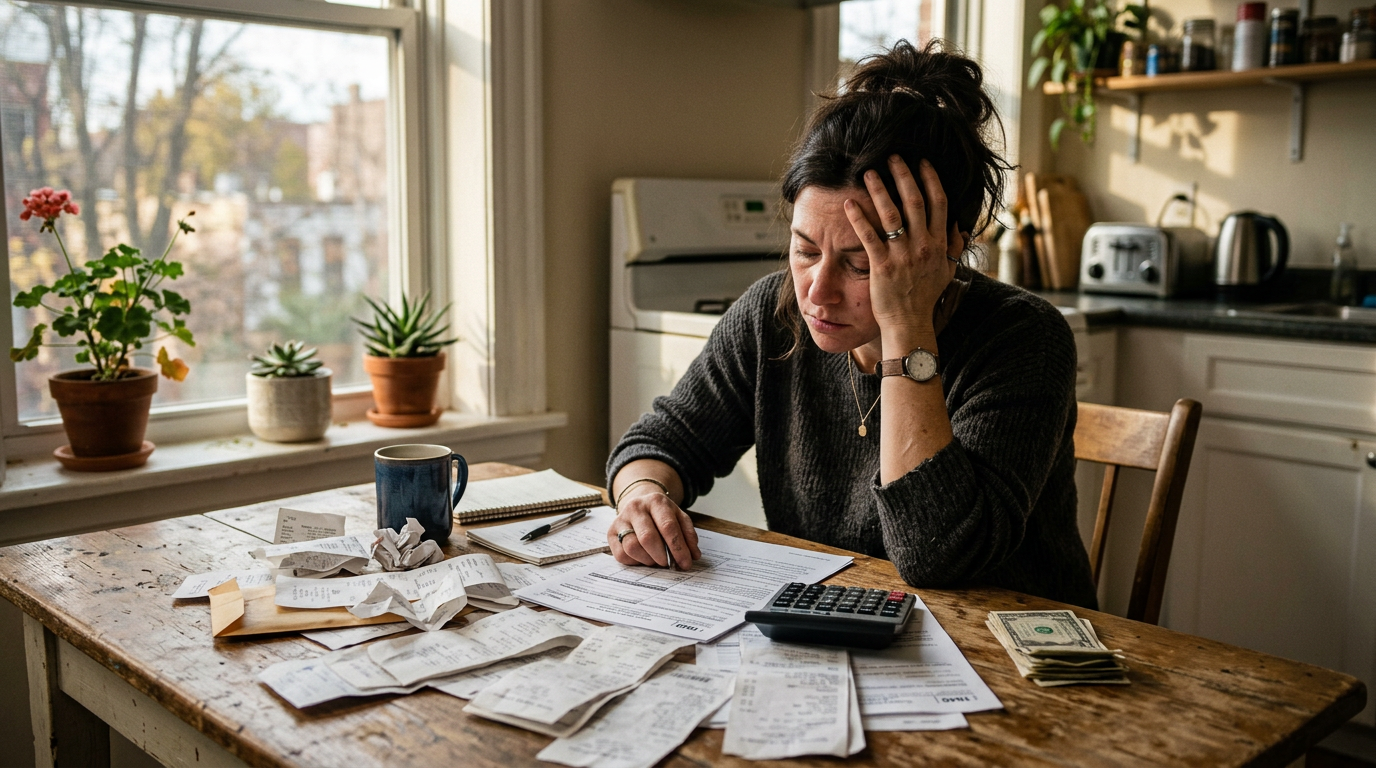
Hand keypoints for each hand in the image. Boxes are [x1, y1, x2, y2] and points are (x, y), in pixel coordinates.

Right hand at [607, 485, 700, 568]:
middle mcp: (635, 507)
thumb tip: (693, 556)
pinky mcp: (610, 533)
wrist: (639, 504)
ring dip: (648, 560)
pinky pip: (621, 555)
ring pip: (632, 547)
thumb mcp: (679, 518)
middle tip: (668, 564)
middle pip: (648, 538)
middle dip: (661, 556)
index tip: (686, 563)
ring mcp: (620, 520)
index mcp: (656, 501)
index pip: (668, 526)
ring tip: (656, 560)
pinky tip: (643, 558)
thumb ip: (688, 535)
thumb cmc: (661, 515)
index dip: (678, 548)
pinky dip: (635, 562)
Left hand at [843, 156, 963, 333]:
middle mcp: (923, 245)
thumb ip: (953, 248)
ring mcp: (902, 255)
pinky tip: (848, 203)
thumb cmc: (926, 297)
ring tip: (868, 173)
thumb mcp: (946, 271)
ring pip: (891, 215)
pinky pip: (869, 237)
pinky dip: (858, 218)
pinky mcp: (882, 266)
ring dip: (879, 191)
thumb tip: (960, 227)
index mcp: (938, 244)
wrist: (910, 323)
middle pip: (914, 201)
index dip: (930, 180)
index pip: (938, 203)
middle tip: (892, 157)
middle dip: (903, 176)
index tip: (922, 162)